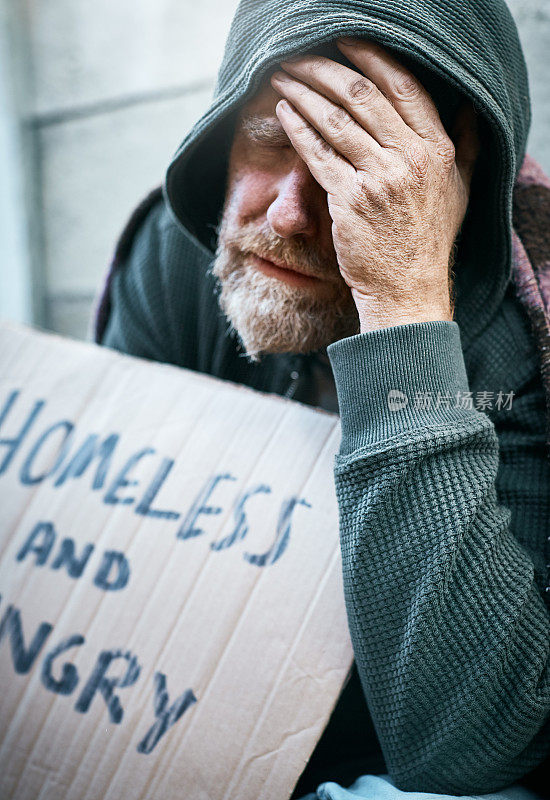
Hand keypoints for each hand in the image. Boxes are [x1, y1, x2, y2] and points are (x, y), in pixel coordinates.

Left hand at [270, 39, 479, 332]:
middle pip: (362, 96)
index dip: (371, 59)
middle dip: (325, 69)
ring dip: (304, 93)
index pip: (403, 87)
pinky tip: (284, 113)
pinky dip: (298, 129)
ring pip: (336, 120)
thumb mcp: (459, 190)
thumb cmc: (428, 241)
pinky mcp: (350, 200)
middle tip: (300, 57)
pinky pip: (318, 154)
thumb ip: (463, 145)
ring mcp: (379, 179)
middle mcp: (410, 158)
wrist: (408, 289)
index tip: (345, 44)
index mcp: (436, 149)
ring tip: (284, 77)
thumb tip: (468, 110)